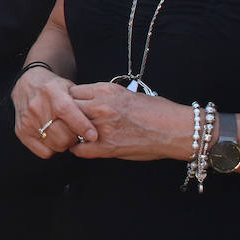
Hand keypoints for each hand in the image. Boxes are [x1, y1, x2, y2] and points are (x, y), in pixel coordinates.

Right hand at [12, 66, 95, 157]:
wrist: (26, 84)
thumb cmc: (53, 87)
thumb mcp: (69, 87)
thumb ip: (82, 103)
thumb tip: (98, 122)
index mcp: (51, 92)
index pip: (66, 111)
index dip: (81, 125)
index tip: (93, 135)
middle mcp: (36, 106)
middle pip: (62, 134)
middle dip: (76, 138)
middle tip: (80, 134)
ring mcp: (27, 120)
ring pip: (55, 145)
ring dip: (66, 144)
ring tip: (67, 134)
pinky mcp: (21, 131)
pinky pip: (44, 152)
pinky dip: (53, 149)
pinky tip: (54, 138)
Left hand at [68, 82, 193, 161]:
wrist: (176, 129)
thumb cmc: (155, 111)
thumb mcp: (125, 93)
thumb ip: (102, 97)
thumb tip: (85, 101)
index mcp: (105, 90)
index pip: (71, 92)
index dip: (68, 100)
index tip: (68, 106)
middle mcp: (101, 106)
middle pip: (66, 108)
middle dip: (64, 115)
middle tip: (64, 122)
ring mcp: (103, 127)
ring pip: (69, 127)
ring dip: (69, 131)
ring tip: (71, 134)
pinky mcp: (108, 147)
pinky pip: (79, 149)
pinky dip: (78, 149)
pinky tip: (82, 147)